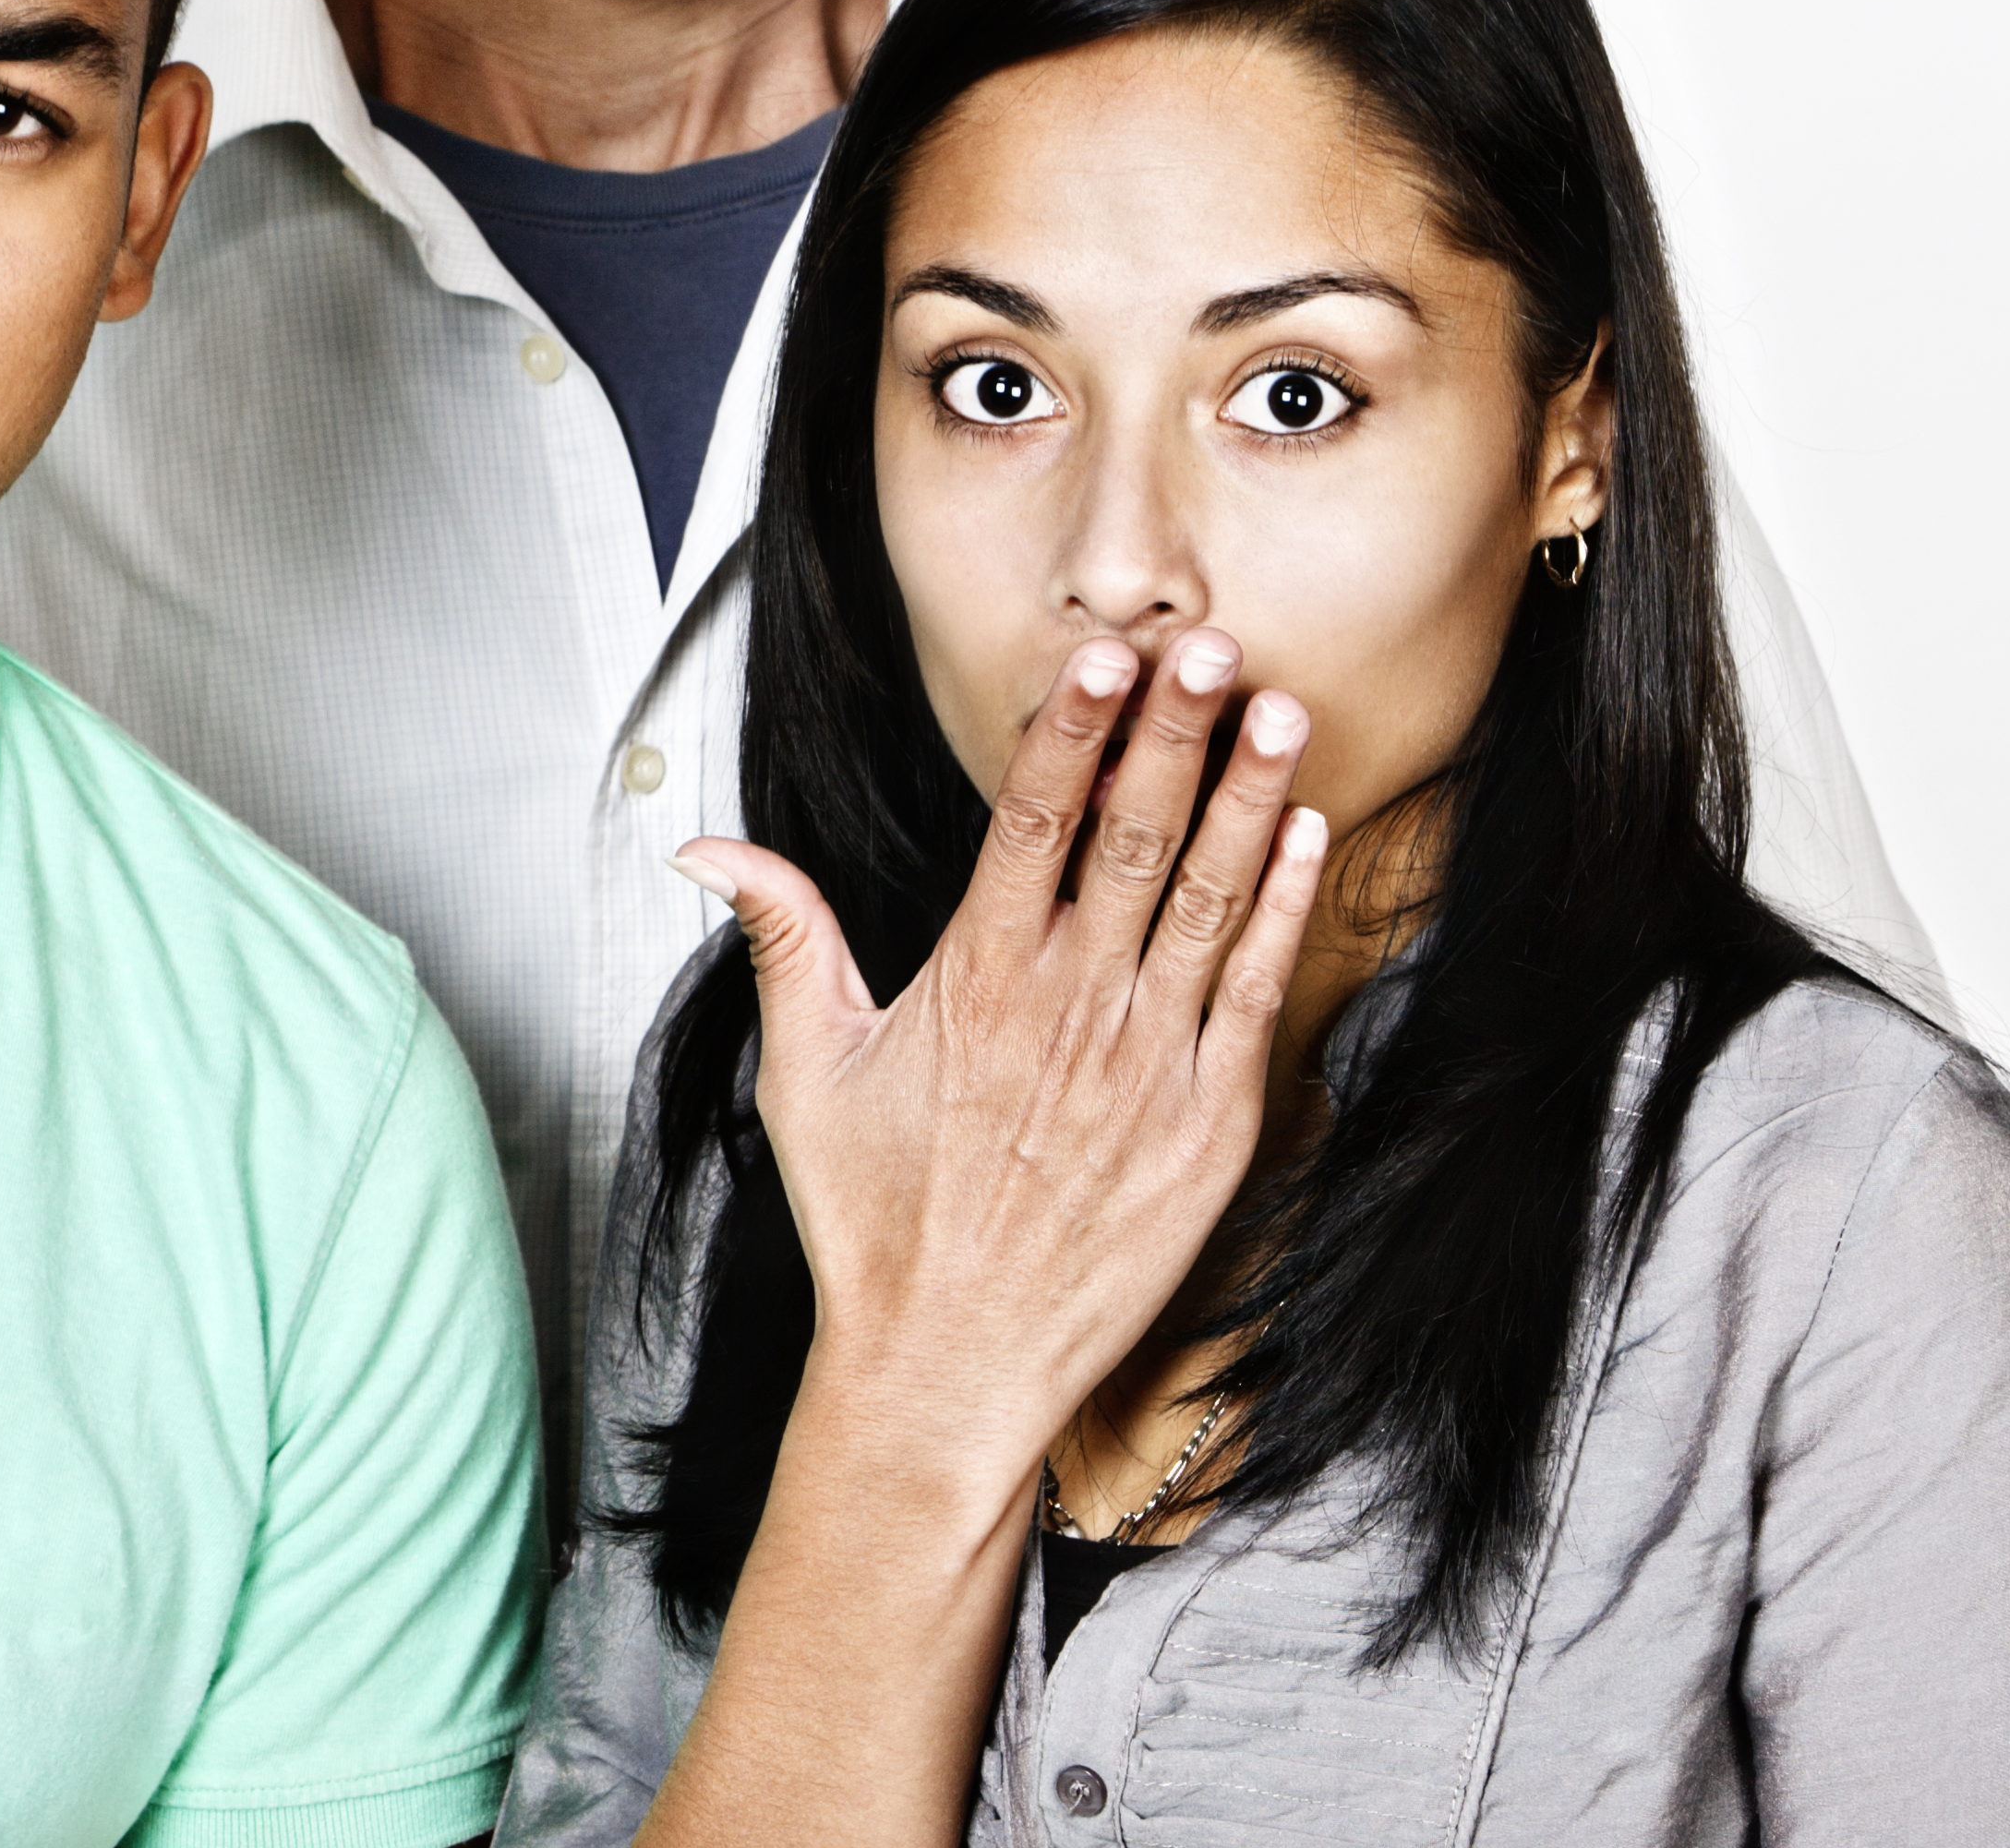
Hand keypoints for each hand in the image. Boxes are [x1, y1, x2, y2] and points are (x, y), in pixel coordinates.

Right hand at [671, 628, 1323, 1510]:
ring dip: (1246, 796)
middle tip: (1211, 643)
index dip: (1071, 729)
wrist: (950, 1365)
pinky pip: (1256, 991)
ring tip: (1278, 707)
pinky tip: (1303, 836)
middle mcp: (1068, 1007)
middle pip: (1132, 835)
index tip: (1102, 656)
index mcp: (974, 979)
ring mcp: (1147, 1063)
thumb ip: (780, 935)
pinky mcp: (1209, 1125)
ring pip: (1208, 897)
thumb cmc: (874, 1222)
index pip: (1030, 820)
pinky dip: (1284, 909)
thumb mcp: (804, 1068)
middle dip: (1174, 731)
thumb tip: (707, 847)